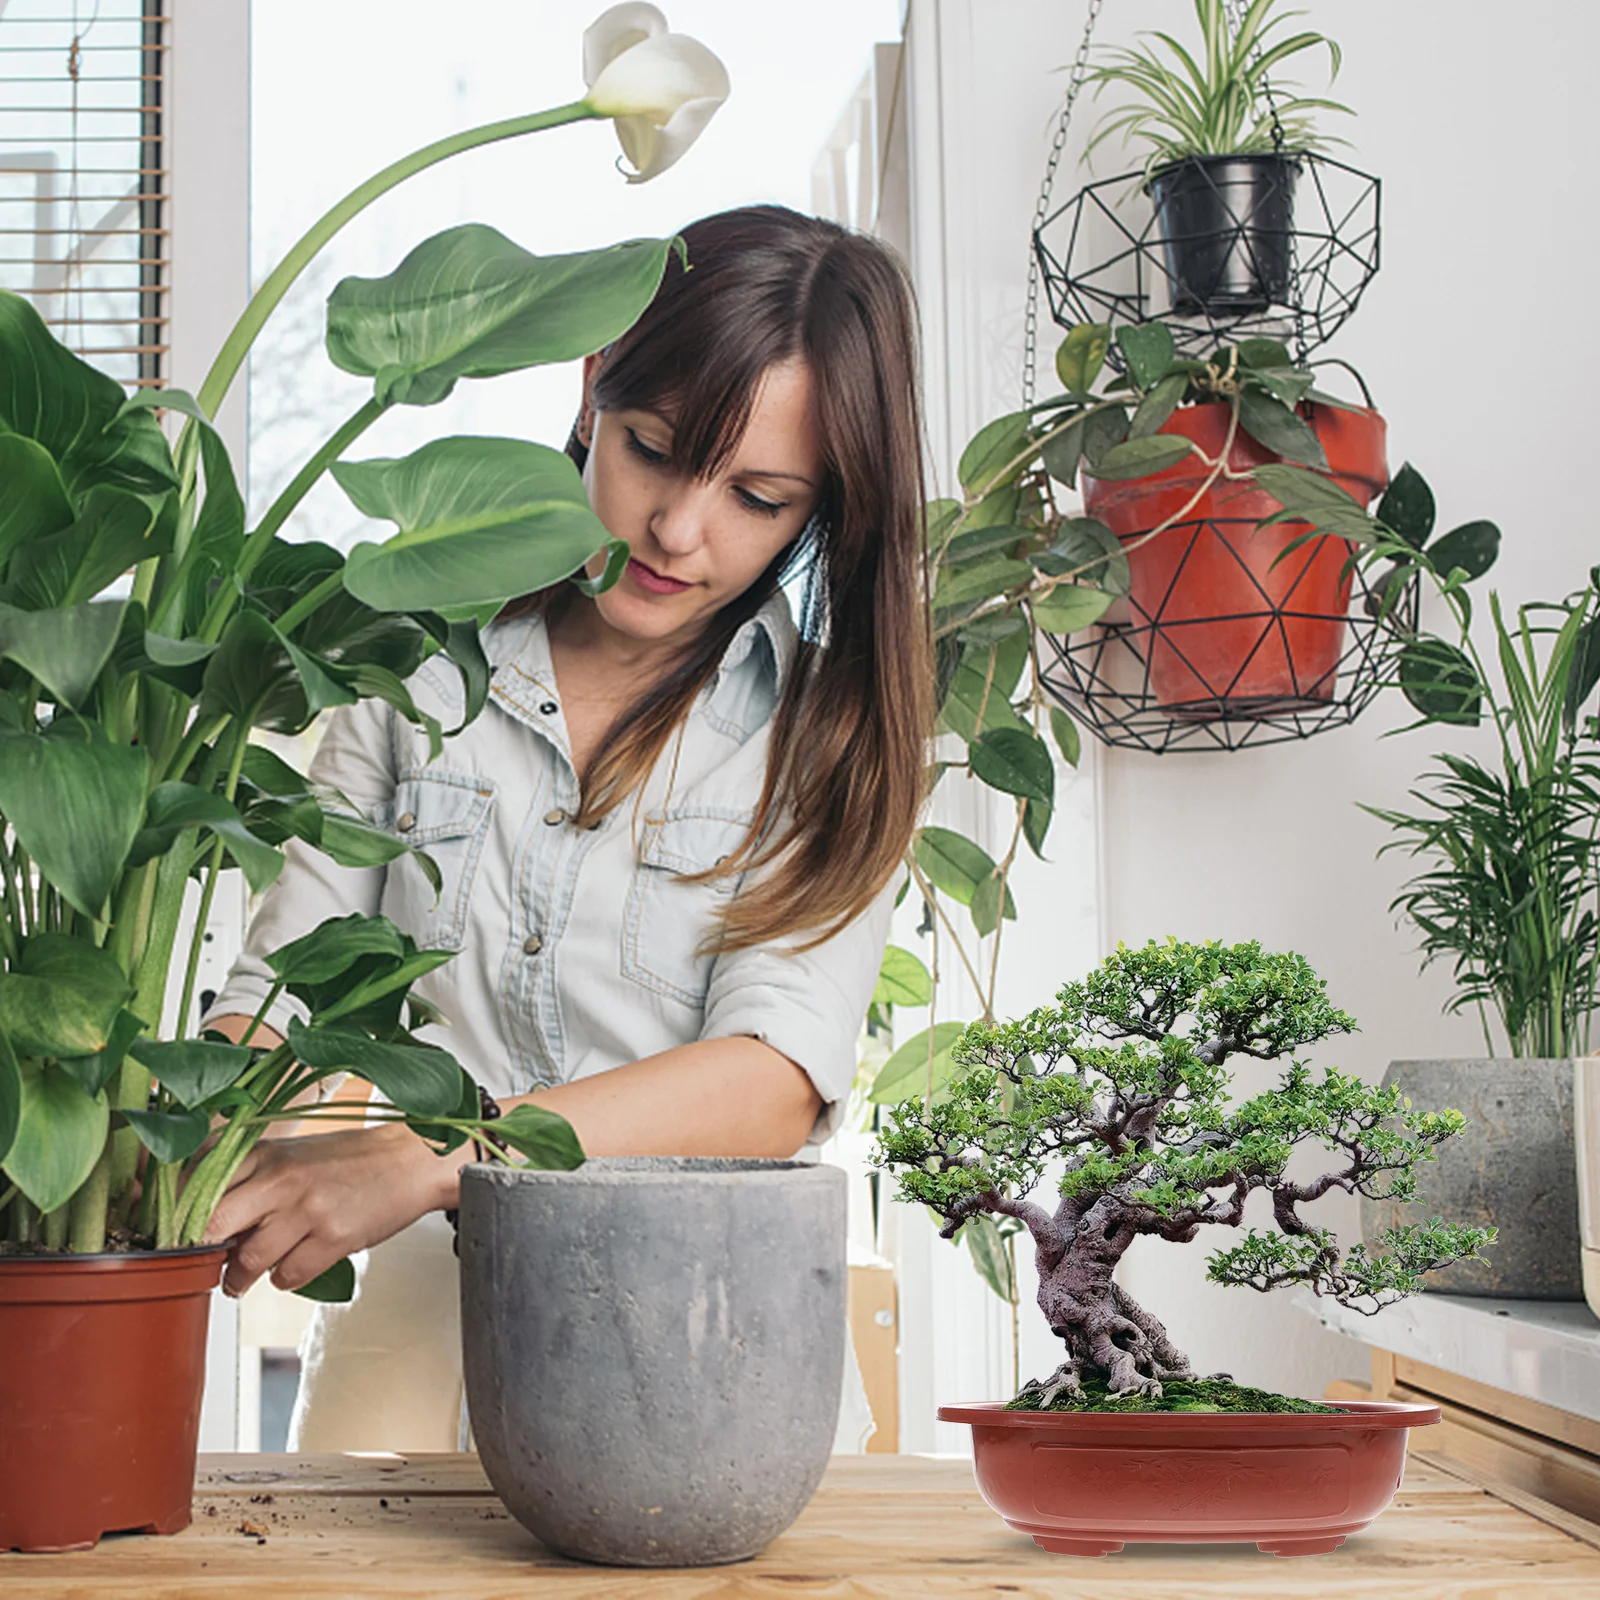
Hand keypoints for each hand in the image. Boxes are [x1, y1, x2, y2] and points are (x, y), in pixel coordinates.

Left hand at [203, 1122, 465, 1297]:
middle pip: (213, 1225)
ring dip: (240, 1277)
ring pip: (248, 1260)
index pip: (201, 1186)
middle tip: (203, 1262)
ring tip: (241, 1278)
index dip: (181, 1218)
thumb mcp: (292, 1155)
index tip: (177, 1235)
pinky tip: (292, 1266)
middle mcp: (283, 1178)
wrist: (410, 1159)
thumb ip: (250, 1178)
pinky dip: (284, 1278)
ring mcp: (309, 1208)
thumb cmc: (350, 1159)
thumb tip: (204, 1218)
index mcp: (266, 1152)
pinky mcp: (334, 1237)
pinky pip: (288, 1276)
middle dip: (203, 1252)